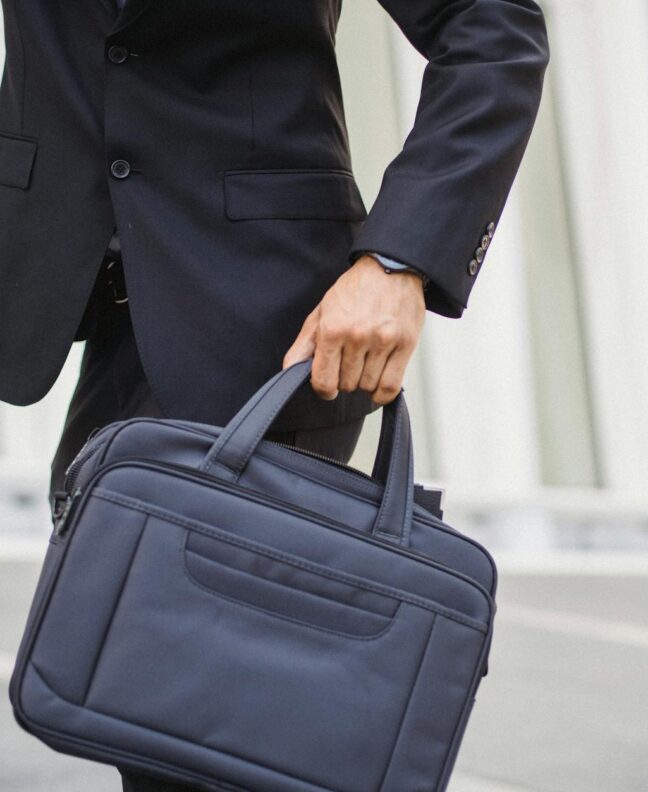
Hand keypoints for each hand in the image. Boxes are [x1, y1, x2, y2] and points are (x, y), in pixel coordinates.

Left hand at [282, 255, 425, 404]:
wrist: (390, 267)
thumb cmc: (356, 289)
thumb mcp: (322, 312)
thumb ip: (304, 344)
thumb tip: (290, 370)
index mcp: (333, 329)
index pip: (323, 381)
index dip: (323, 389)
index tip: (328, 386)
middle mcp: (357, 336)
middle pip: (347, 385)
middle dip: (345, 379)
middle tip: (349, 363)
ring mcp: (383, 341)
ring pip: (368, 386)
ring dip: (364, 382)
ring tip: (365, 364)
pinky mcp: (405, 344)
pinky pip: (391, 386)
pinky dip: (382, 393)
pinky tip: (377, 384)